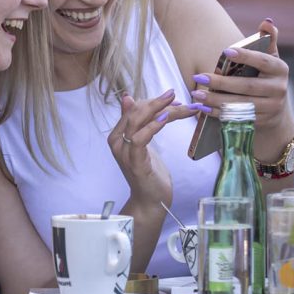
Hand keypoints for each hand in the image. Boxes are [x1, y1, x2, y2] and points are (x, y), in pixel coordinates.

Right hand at [109, 90, 198, 207]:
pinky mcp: (134, 163)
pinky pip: (140, 139)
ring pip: (136, 122)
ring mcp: (124, 152)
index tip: (173, 98)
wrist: (150, 200)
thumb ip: (138, 123)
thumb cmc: (149, 172)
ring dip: (158, 109)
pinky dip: (153, 126)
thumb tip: (128, 97)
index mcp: (119, 135)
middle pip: (135, 112)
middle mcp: (117, 142)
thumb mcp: (144, 143)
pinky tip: (165, 119)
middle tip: (174, 93)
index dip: (152, 101)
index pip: (134, 109)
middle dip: (157, 101)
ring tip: (175, 103)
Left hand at [191, 19, 291, 129]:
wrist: (276, 112)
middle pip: (247, 86)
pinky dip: (219, 114)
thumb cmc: (266, 78)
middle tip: (200, 76)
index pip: (263, 61)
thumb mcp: (270, 59)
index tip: (225, 51)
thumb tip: (267, 22)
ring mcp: (271, 108)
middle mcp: (279, 89)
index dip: (245, 56)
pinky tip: (203, 108)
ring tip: (197, 95)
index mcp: (280, 69)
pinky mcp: (261, 122)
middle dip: (222, 83)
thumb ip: (268, 40)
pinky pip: (238, 118)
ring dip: (216, 100)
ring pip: (240, 105)